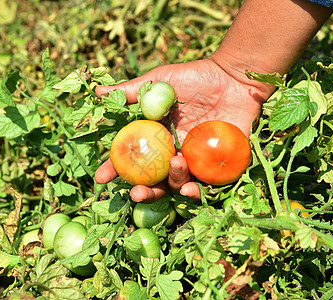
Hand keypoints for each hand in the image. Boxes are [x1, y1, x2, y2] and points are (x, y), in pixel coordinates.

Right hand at [94, 57, 273, 202]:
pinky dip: (198, 191)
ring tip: (175, 166)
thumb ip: (132, 92)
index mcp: (158, 138)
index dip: (116, 168)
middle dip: (143, 191)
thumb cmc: (196, 77)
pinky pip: (207, 185)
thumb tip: (98, 93)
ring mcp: (196, 161)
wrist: (234, 77)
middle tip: (135, 193)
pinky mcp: (219, 166)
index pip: (133, 158)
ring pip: (179, 185)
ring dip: (172, 184)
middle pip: (155, 180)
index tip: (102, 178)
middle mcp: (174, 153)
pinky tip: (191, 188)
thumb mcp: (160, 83)